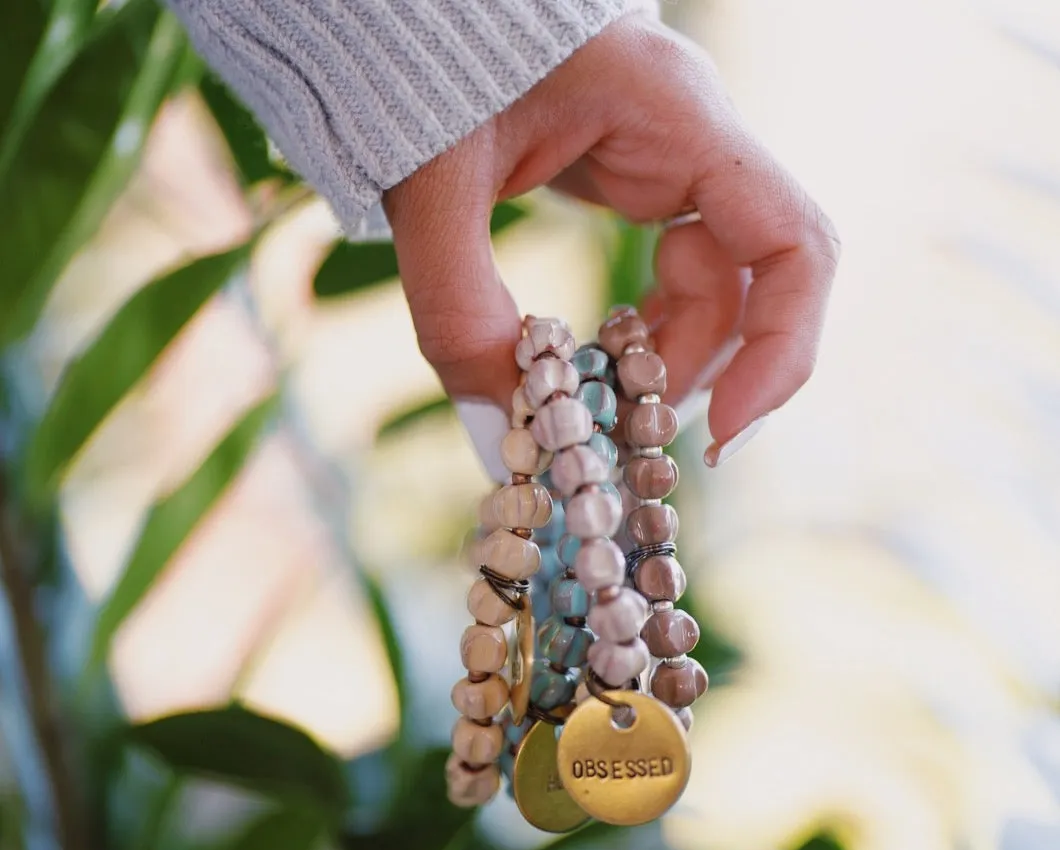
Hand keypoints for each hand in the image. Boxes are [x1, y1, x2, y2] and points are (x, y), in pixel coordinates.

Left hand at [383, 10, 838, 464]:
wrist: (414, 8)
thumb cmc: (428, 62)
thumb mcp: (432, 188)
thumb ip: (457, 309)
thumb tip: (502, 427)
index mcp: (676, 119)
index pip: (793, 244)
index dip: (782, 350)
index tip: (724, 430)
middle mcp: (694, 141)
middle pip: (749, 282)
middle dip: (697, 368)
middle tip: (630, 434)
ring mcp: (671, 159)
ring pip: (711, 286)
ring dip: (663, 357)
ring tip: (595, 405)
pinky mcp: (639, 176)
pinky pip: (672, 270)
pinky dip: (642, 329)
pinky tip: (594, 359)